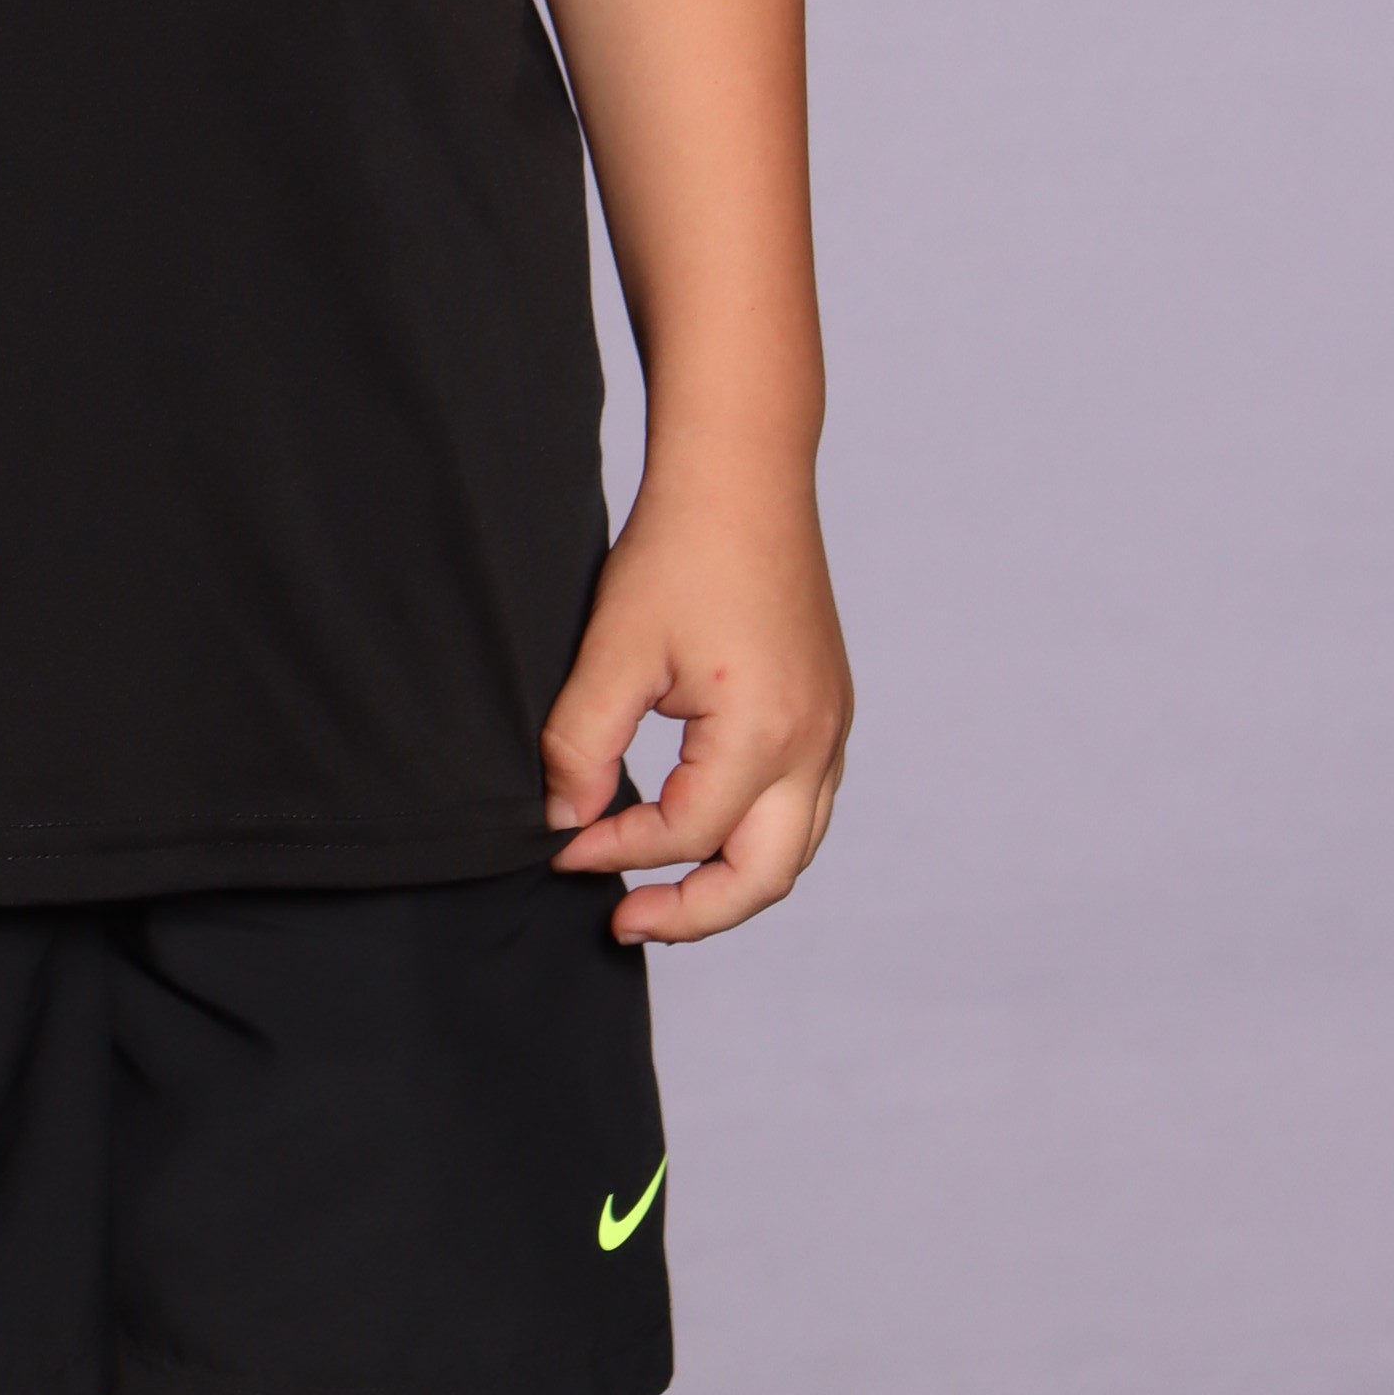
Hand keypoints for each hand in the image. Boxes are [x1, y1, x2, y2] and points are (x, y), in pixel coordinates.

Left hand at [541, 450, 851, 942]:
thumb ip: (582, 745)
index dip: (615, 853)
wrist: (743, 473)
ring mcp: (832, 729)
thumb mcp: (614, 646)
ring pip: (794, 851)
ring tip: (660, 892)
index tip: (560, 850)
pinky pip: (806, 807)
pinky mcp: (831, 710)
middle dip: (692, 913)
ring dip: (729, 883)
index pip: (683, 835)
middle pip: (763, 878)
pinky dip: (757, 839)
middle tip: (624, 920)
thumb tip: (564, 823)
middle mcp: (814, 744)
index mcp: (763, 733)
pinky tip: (704, 828)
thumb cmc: (679, 547)